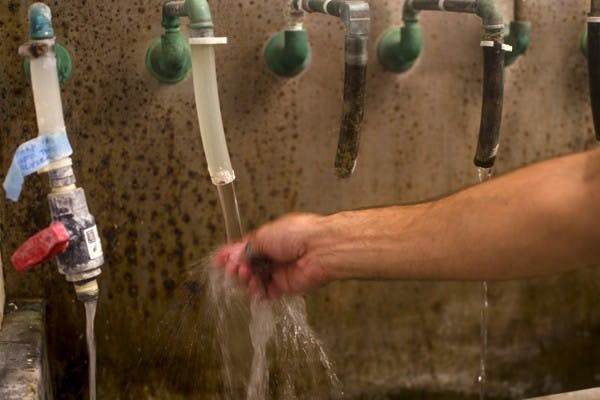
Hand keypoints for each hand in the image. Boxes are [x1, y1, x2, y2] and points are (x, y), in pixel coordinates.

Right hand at [213, 213, 332, 298]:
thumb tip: (235, 256)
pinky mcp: (285, 286)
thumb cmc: (297, 233)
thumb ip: (246, 248)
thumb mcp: (264, 234)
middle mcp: (274, 255)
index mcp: (269, 238)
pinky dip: (257, 293)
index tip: (217, 260)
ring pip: (254, 280)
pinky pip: (266, 293)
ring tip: (246, 276)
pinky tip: (253, 289)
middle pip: (247, 266)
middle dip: (236, 268)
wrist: (319, 248)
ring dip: (245, 280)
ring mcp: (279, 271)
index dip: (229, 254)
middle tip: (233, 268)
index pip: (244, 248)